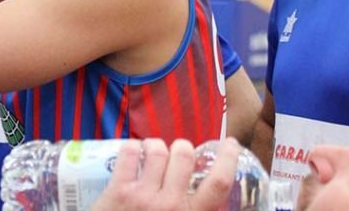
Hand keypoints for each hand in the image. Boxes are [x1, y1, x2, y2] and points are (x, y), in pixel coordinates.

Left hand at [91, 138, 240, 210]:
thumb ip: (198, 210)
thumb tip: (211, 197)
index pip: (219, 183)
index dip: (228, 159)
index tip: (230, 144)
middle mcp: (172, 204)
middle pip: (184, 155)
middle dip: (182, 147)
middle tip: (176, 154)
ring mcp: (144, 196)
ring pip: (157, 150)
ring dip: (155, 146)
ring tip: (152, 153)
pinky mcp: (119, 190)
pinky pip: (130, 152)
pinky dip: (133, 147)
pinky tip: (134, 154)